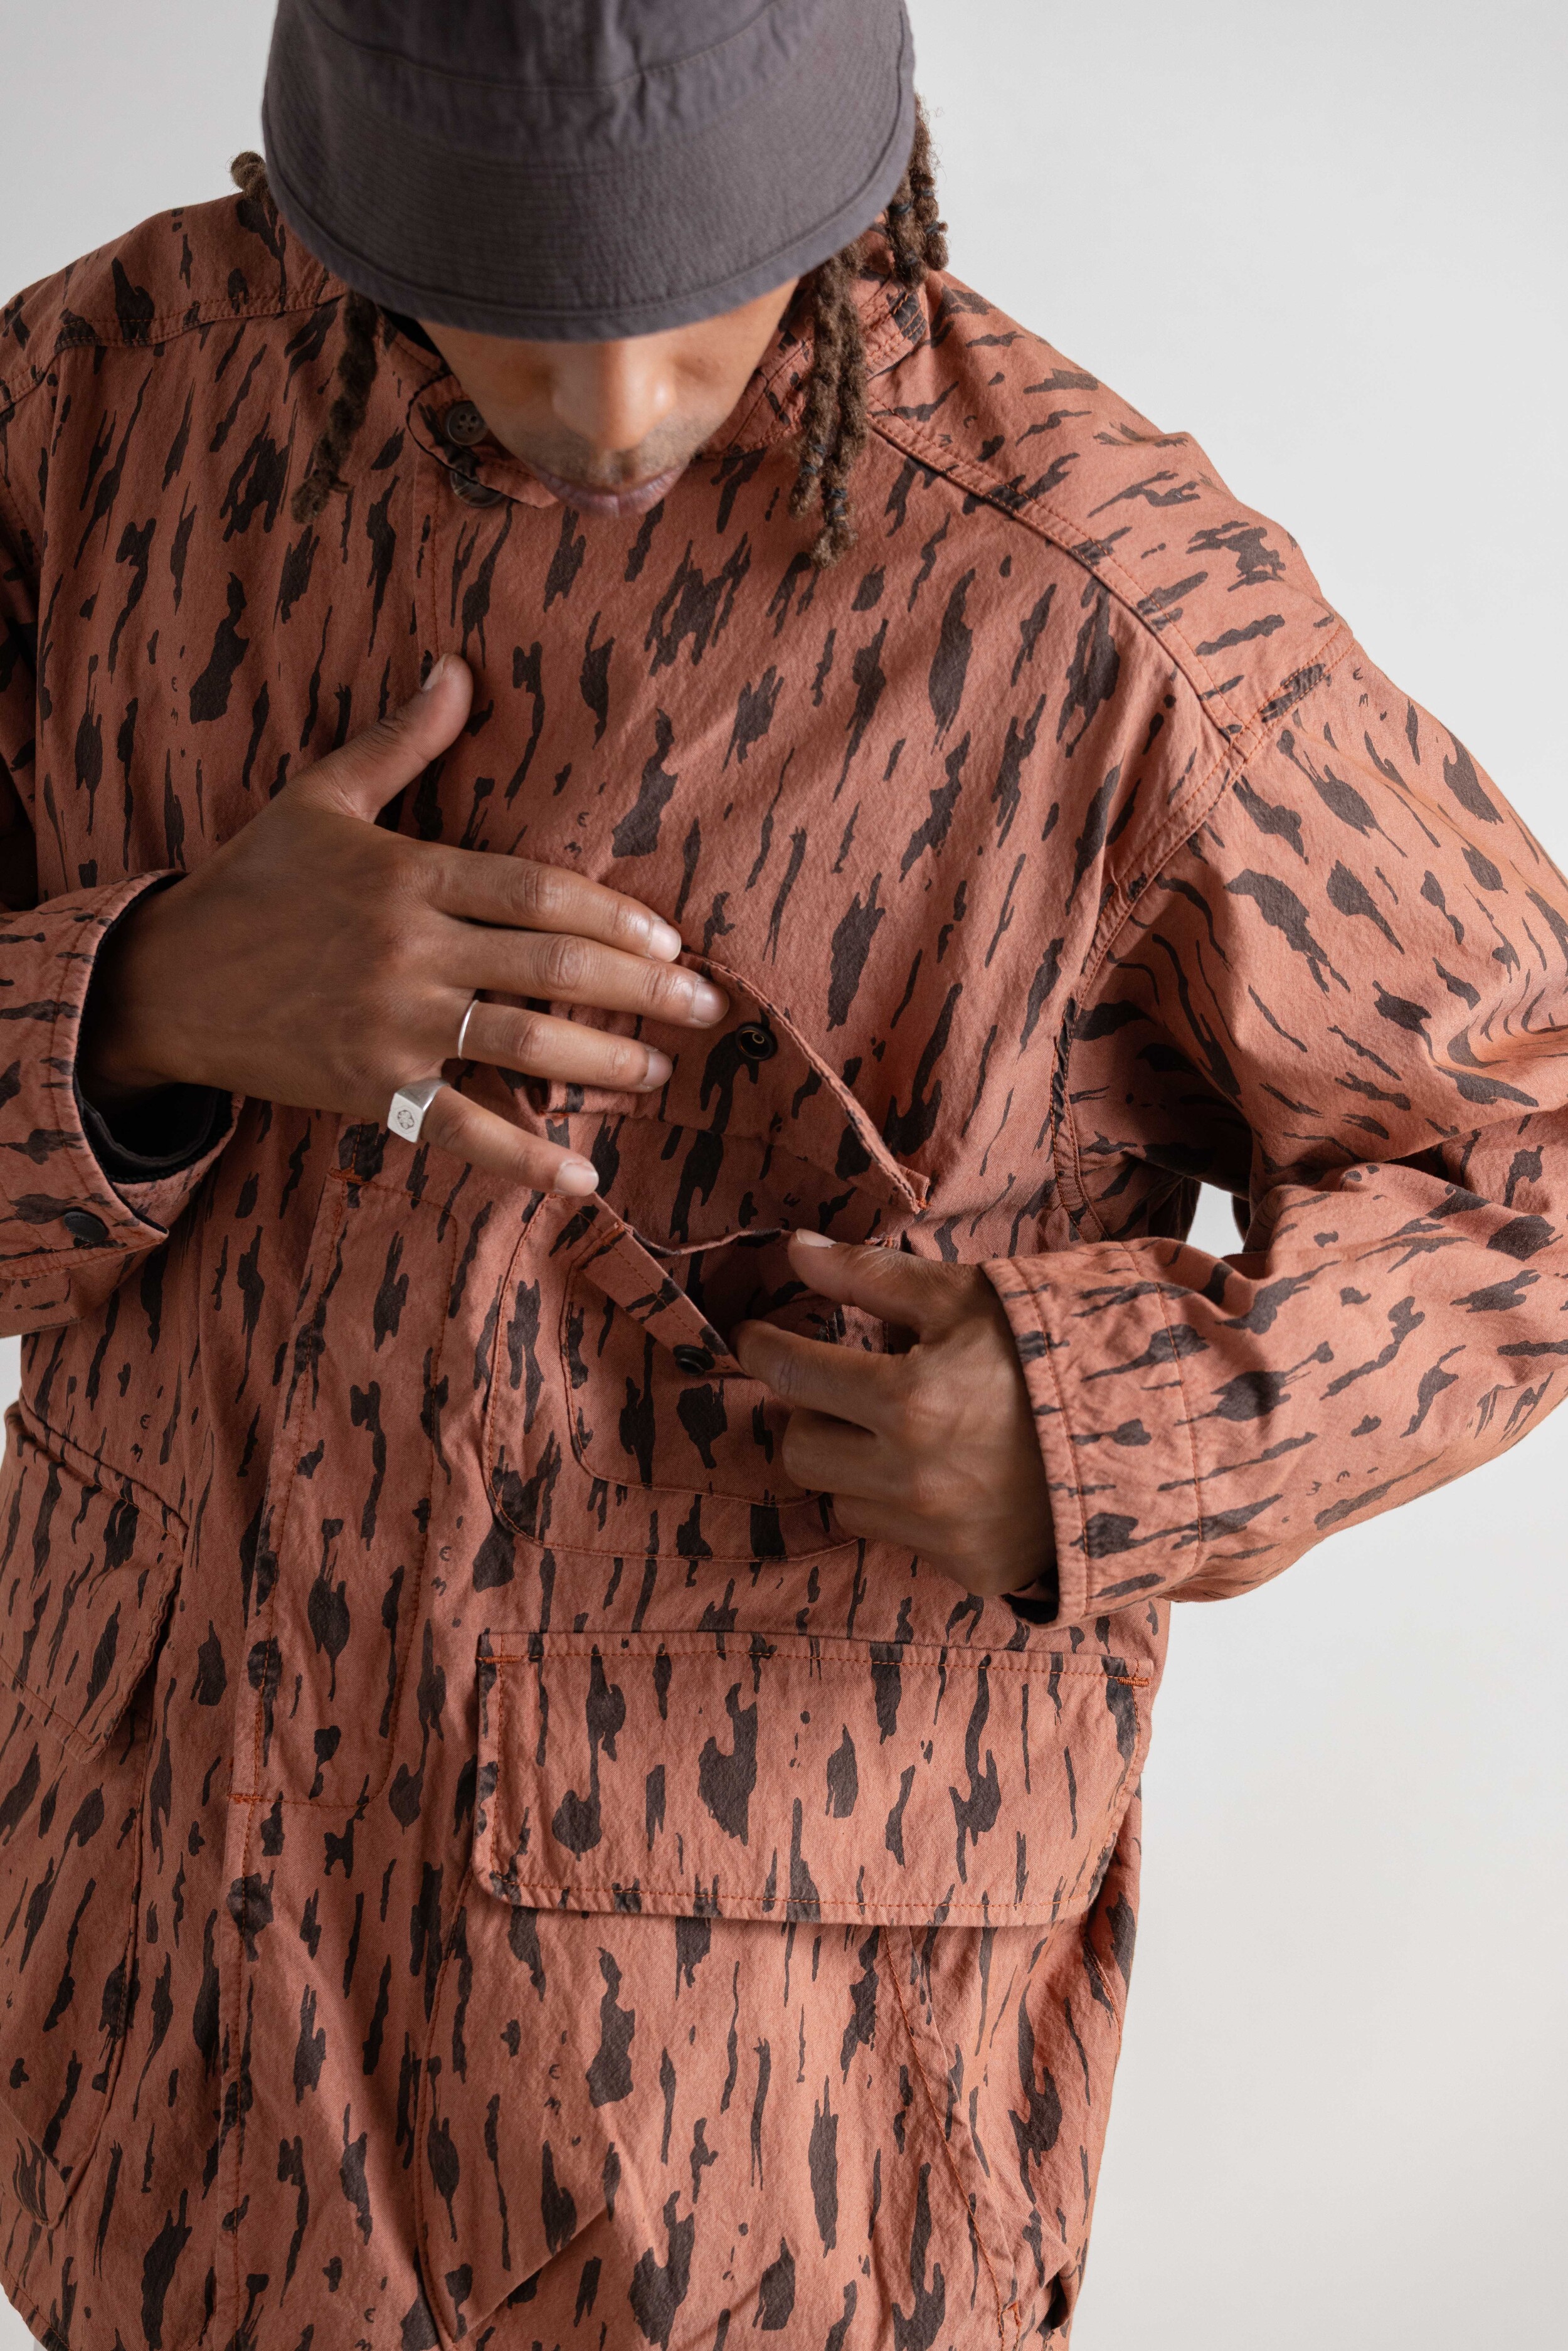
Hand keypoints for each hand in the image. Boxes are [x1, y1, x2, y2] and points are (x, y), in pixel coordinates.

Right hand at [78, 655, 727, 1193]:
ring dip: (605, 1064)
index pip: (537, 893)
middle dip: (642, 991)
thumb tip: (458, 668)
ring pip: (524, 1045)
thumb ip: (399, 741)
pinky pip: (461, 1129)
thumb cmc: (250, 882)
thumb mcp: (319, 798)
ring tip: (659, 1072)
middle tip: (705, 1007)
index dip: (614, 916)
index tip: (671, 940)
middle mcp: (410, 952)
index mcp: (407, 876)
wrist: (164, 980)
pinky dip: (524, 1159)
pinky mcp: (372, 1088)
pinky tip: (582, 1177)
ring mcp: (393, 1026)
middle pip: (552, 968)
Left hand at [734, 1231, 1056, 1602]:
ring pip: (844, 1499)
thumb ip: (871, 1277)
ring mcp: (939, 1533)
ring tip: (906, 1428)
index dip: (761, 1348)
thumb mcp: (966, 1297)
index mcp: (907, 1400)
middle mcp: (911, 1478)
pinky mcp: (970, 1570)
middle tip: (842, 1385)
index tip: (752, 1336)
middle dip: (811, 1412)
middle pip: (800, 1450)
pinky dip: (907, 1506)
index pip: (790, 1375)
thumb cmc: (1057, 1351)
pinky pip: (901, 1538)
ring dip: (856, 1463)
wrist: (1154, 1432)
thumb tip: (794, 1252)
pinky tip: (950, 1473)